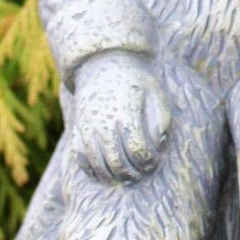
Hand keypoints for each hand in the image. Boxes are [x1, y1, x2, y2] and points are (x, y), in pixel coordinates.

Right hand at [71, 51, 170, 183]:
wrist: (102, 63)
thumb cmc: (135, 79)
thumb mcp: (155, 92)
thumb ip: (162, 119)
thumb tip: (160, 145)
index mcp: (126, 112)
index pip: (137, 149)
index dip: (147, 162)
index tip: (153, 162)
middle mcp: (104, 122)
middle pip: (117, 162)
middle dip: (132, 174)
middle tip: (140, 173)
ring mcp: (87, 127)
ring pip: (98, 164)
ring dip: (113, 176)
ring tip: (125, 175)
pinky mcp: (77, 129)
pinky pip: (80, 158)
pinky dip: (92, 171)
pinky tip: (104, 173)